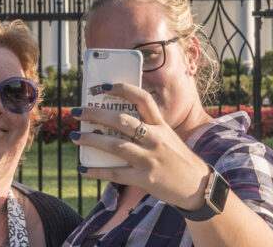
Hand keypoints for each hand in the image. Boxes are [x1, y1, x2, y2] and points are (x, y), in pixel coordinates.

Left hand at [71, 82, 209, 210]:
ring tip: (74, 137)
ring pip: (115, 145)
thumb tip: (112, 123)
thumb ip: (146, 128)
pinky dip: (96, 171)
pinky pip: (115, 173)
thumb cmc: (177, 158)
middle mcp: (155, 138)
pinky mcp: (145, 178)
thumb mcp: (167, 136)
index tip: (102, 86)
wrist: (197, 186)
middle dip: (95, 114)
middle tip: (77, 112)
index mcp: (161, 125)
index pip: (142, 99)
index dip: (122, 89)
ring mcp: (149, 158)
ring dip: (91, 140)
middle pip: (121, 120)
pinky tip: (82, 169)